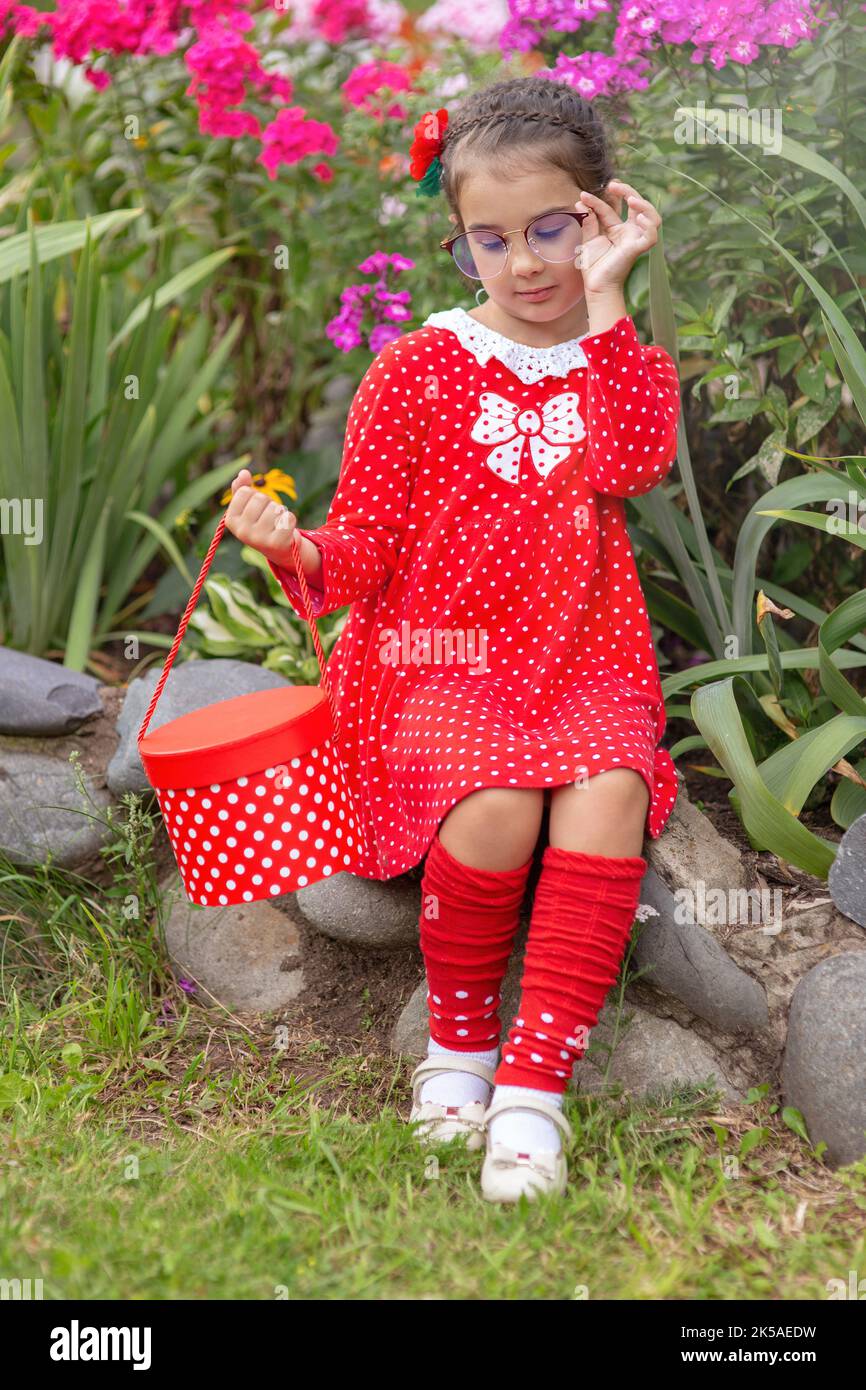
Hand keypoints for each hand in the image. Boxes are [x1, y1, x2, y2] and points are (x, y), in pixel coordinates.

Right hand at [224, 468, 318, 576]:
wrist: (278, 549)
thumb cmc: (261, 523)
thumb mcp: (248, 507)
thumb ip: (242, 489)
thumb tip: (243, 473)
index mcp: (231, 521)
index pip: (244, 491)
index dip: (254, 495)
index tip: (256, 509)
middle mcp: (242, 532)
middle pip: (260, 498)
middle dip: (268, 503)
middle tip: (268, 517)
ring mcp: (259, 539)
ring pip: (276, 507)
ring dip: (280, 512)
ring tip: (276, 524)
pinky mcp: (277, 543)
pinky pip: (289, 517)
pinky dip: (290, 519)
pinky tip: (285, 530)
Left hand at [572, 180, 660, 296]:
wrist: (596, 286)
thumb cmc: (594, 267)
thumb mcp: (588, 240)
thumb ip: (588, 221)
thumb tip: (581, 202)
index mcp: (617, 229)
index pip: (610, 208)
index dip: (597, 200)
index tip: (583, 196)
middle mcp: (629, 231)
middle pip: (636, 205)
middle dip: (627, 191)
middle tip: (613, 185)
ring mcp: (636, 239)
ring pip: (651, 217)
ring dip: (644, 204)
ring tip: (630, 199)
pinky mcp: (638, 249)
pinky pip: (652, 236)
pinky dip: (650, 225)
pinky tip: (640, 218)